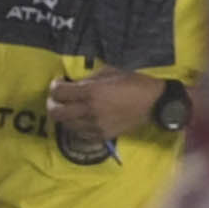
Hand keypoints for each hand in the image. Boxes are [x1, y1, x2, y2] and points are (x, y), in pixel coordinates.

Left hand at [46, 72, 164, 146]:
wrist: (156, 102)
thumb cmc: (135, 82)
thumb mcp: (110, 72)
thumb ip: (89, 79)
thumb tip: (74, 84)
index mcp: (91, 92)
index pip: (58, 92)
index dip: (55, 86)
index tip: (60, 83)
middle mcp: (90, 110)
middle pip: (56, 112)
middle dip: (53, 104)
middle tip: (59, 99)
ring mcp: (96, 125)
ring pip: (66, 125)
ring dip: (65, 116)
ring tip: (72, 109)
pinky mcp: (103, 135)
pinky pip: (80, 135)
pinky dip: (77, 127)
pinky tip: (83, 120)